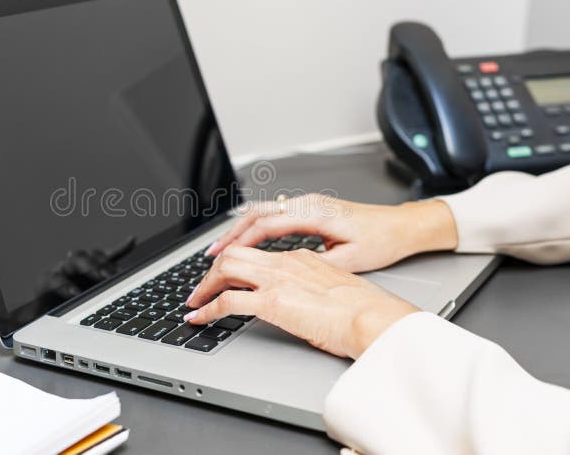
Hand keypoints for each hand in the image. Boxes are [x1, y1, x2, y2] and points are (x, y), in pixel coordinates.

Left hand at [185, 246, 419, 358]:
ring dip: (204, 285)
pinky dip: (207, 309)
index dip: (235, 262)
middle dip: (212, 270)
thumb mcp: (335, 287)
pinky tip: (199, 318)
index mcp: (300, 257)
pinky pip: (227, 301)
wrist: (375, 317)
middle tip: (200, 287)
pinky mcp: (273, 302)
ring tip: (194, 302)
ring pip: (226, 268)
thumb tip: (304, 298)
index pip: (257, 252)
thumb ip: (314, 285)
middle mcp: (285, 262)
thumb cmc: (365, 309)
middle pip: (235, 253)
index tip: (225, 273)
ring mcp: (277, 280)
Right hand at [205, 193, 457, 272]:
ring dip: (239, 230)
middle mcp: (308, 203)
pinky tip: (245, 240)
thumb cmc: (382, 241)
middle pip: (256, 214)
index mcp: (315, 213)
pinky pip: (273, 213)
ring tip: (220, 250)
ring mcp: (307, 203)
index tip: (220, 258)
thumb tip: (290, 274)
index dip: (239, 242)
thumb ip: (318, 263)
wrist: (402, 226)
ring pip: (262, 211)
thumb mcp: (352, 259)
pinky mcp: (310, 208)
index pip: (266, 225)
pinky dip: (254, 227)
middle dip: (230, 235)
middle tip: (210, 256)